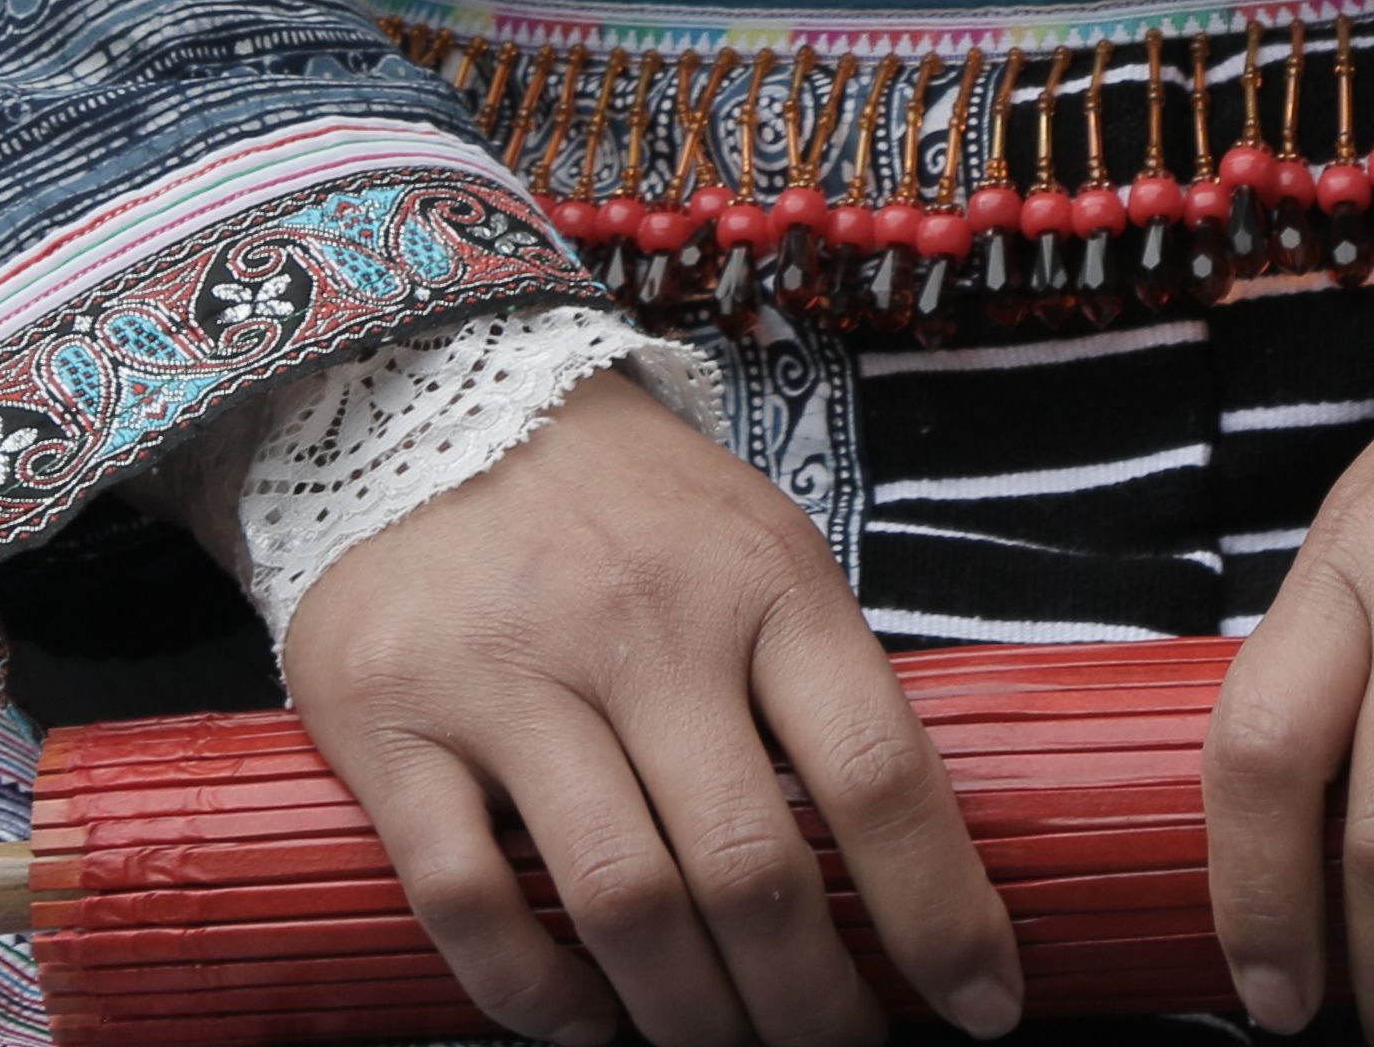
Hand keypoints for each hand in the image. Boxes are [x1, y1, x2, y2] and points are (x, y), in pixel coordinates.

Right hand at [288, 368, 1025, 1046]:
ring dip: (690, 1018)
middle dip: (811, 1007)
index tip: (981, 1008)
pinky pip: (467, 902)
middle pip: (753, 870)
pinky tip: (584, 1020)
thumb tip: (909, 879)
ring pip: (624, 903)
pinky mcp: (391, 719)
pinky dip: (535, 994)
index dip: (942, 916)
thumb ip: (814, 691)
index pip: (879, 776)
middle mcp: (643, 623)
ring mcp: (509, 672)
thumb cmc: (621, 506)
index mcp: (764, 581)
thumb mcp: (754, 550)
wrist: (418, 390)